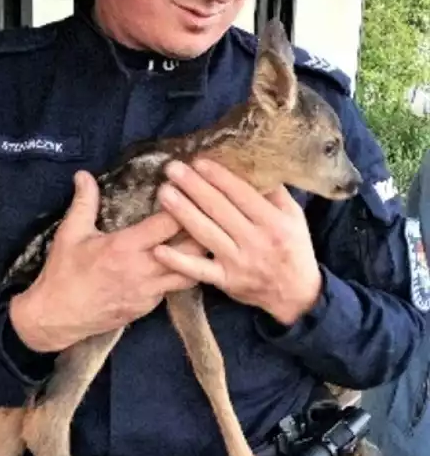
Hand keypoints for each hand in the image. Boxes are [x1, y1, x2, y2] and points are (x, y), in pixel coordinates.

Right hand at [9, 170, 202, 351]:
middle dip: (202, 230)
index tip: (189, 191)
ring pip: (191, 273)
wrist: (56, 318)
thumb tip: (84, 175)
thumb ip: (83, 202)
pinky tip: (180, 263)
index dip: (184, 205)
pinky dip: (181, 274)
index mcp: (125, 247)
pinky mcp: (148, 308)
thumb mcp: (70, 234)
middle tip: (206, 214)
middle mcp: (143, 270)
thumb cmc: (62, 274)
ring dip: (198, 256)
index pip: (169, 223)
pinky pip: (173, 288)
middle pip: (191, 249)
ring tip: (203, 239)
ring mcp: (148, 292)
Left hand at [154, 159, 321, 325]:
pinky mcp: (225, 281)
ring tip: (164, 193)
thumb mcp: (294, 217)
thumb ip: (274, 192)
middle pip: (219, 209)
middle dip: (193, 186)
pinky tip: (159, 249)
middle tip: (172, 169)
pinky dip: (178, 261)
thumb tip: (253, 164)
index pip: (241, 193)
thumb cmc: (293, 247)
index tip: (197, 162)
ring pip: (206, 234)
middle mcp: (255, 240)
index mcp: (273, 221)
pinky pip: (199, 270)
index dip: (218, 176)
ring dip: (182, 212)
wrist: (296, 293)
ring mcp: (238, 262)